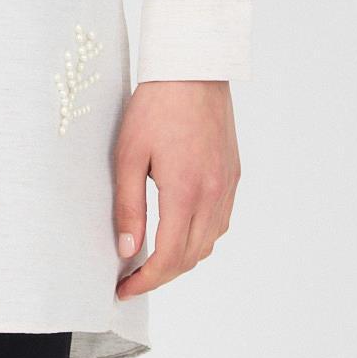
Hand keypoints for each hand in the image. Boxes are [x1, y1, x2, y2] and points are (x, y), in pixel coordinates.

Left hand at [112, 80, 241, 299]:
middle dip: (161, 275)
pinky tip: (179, 229)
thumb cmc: (155, 105)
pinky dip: (200, 236)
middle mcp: (213, 194)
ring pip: (209, 242)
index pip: (169, 257)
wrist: (193, 68)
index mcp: (185, 191)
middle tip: (133, 279)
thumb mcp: (129, 154)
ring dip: (182, 258)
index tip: (124, 289)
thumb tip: (127, 250)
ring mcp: (227, 185)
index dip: (146, 280)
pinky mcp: (232, 174)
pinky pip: (220, 220)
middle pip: (191, 257)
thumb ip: (128, 205)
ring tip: (153, 258)